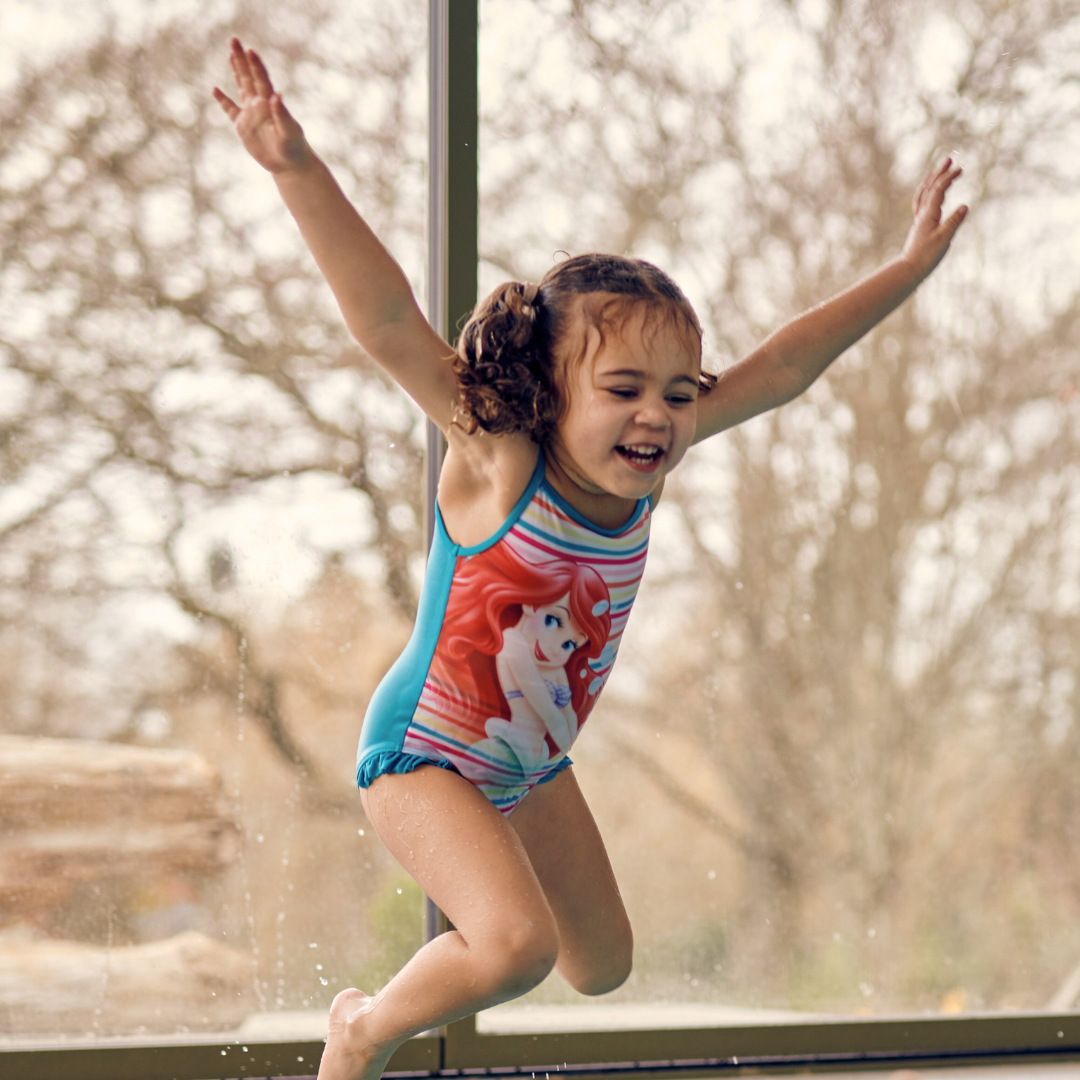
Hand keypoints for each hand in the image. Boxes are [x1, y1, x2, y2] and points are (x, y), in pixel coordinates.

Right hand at [212, 38, 310, 173]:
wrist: (290, 165)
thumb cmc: (293, 149)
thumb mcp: (289, 133)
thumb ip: (282, 115)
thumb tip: (277, 96)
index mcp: (270, 104)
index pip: (261, 79)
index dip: (255, 65)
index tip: (250, 50)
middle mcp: (260, 105)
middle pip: (248, 77)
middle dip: (241, 59)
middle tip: (234, 40)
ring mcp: (251, 114)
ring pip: (241, 88)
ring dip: (236, 71)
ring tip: (231, 53)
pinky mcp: (244, 127)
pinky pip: (231, 110)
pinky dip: (223, 101)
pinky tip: (215, 89)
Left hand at [901, 157, 967, 279]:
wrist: (910, 269)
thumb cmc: (927, 256)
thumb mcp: (944, 239)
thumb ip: (954, 222)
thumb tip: (965, 206)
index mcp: (928, 215)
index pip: (938, 190)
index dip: (948, 178)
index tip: (960, 168)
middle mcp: (922, 215)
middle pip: (930, 188)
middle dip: (939, 173)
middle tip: (949, 159)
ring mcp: (920, 220)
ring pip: (923, 195)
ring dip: (931, 181)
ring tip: (936, 171)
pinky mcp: (920, 227)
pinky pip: (921, 205)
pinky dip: (925, 195)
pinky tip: (928, 194)